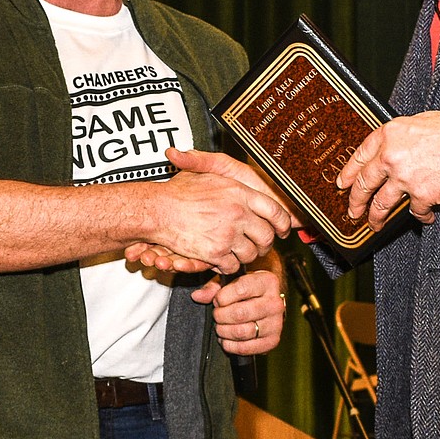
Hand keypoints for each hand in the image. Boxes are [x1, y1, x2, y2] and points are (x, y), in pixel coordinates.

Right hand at [124, 148, 297, 274]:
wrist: (157, 210)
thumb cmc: (178, 192)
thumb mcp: (205, 172)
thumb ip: (230, 179)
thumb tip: (238, 173)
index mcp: (240, 192)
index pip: (275, 211)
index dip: (282, 223)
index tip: (281, 229)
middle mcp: (239, 213)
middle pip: (267, 236)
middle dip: (264, 244)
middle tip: (257, 245)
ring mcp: (228, 234)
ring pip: (251, 254)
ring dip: (245, 256)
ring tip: (237, 251)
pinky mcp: (216, 252)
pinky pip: (233, 266)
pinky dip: (228, 266)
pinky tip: (222, 259)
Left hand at [191, 265, 286, 353]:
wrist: (268, 302)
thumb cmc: (247, 289)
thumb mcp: (232, 282)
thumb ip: (214, 287)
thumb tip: (197, 296)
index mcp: (267, 282)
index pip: (241, 290)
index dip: (222, 297)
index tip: (218, 300)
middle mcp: (275, 303)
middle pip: (240, 314)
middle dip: (220, 316)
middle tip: (217, 315)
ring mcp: (276, 323)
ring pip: (242, 332)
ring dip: (223, 331)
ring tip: (220, 326)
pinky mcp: (273, 341)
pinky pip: (246, 348)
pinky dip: (230, 346)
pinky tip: (226, 339)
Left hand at [337, 111, 439, 229]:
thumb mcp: (422, 122)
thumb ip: (403, 137)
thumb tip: (394, 149)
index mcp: (390, 134)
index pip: (360, 155)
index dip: (349, 172)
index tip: (344, 183)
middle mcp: (392, 155)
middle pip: (365, 183)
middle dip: (356, 200)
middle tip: (352, 210)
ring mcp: (405, 177)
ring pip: (381, 203)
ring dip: (376, 217)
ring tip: (374, 224)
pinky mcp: (422, 195)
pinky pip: (414, 212)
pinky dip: (420, 216)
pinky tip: (424, 218)